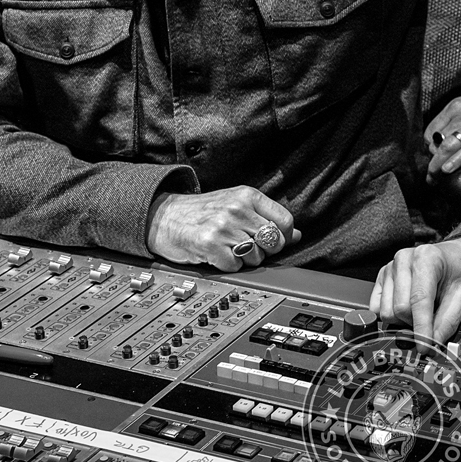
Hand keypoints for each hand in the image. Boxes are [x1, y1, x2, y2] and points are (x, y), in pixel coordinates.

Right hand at [147, 187, 300, 271]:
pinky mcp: (210, 245)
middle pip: (274, 242)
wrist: (164, 217)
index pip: (285, 221)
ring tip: (228, 247)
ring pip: (257, 257)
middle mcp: (237, 209)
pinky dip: (228, 266)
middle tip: (245, 244)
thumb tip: (296, 235)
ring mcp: (224, 227)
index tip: (272, 241)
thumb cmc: (201, 211)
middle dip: (263, 250)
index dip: (283, 237)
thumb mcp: (236, 205)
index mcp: (247, 195)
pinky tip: (217, 254)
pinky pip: (236, 266)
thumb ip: (266, 218)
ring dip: (244, 259)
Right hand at [369, 236, 460, 342]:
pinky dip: (392, 316)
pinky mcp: (383, 276)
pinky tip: (408, 309)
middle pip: (399, 309)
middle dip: (416, 324)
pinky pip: (376, 307)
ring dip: (403, 321)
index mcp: (426, 258)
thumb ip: (447, 321)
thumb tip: (433, 344)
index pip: (418, 300)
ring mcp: (390, 267)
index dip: (421, 329)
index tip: (425, 347)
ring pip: (386, 311)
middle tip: (432, 322)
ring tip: (422, 311)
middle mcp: (404, 259)